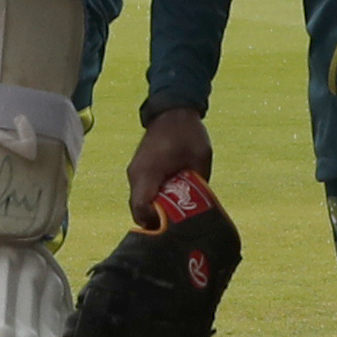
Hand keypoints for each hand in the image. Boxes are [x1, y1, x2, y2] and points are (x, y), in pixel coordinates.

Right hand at [127, 106, 211, 226]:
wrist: (172, 111)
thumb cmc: (187, 133)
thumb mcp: (200, 160)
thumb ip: (198, 186)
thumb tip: (201, 210)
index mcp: (148, 172)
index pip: (141, 208)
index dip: (156, 222)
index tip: (175, 224)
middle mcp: (136, 175)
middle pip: (139, 210)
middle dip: (156, 221)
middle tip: (178, 226)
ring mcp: (135, 173)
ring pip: (140, 203)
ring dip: (155, 211)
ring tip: (177, 213)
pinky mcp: (138, 171)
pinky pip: (143, 194)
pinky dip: (154, 201)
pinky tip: (172, 200)